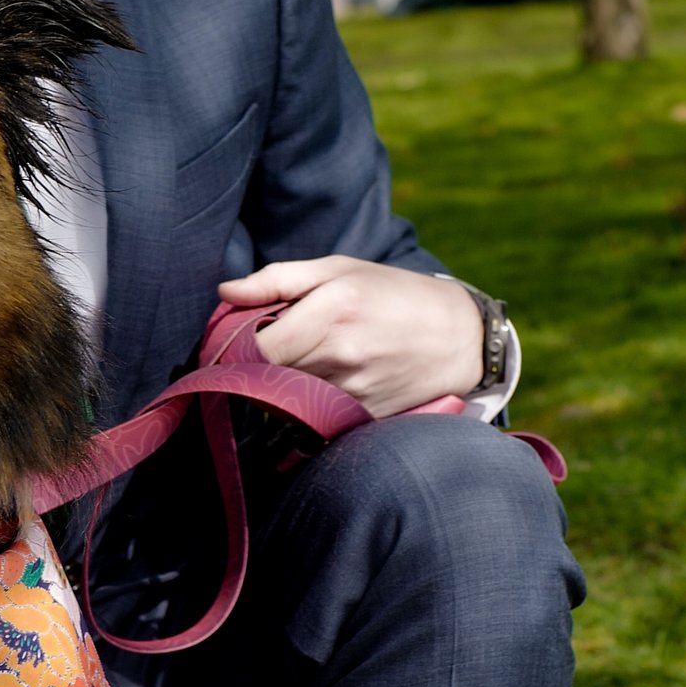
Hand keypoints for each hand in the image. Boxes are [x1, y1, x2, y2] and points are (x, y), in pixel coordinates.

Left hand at [218, 257, 483, 417]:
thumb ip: (278, 279)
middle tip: (261, 351)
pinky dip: (308, 404)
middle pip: (267, 376)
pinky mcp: (364, 417)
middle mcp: (342, 355)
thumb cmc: (393, 293)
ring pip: (288, 398)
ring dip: (280, 386)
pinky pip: (315, 416)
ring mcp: (354, 391)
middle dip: (255, 366)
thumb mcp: (339, 269)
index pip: (257, 348)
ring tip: (301, 363)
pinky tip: (324, 384)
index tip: (231, 343)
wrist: (460, 337)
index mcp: (332, 311)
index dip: (234, 349)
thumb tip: (225, 292)